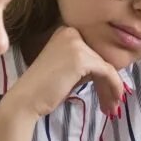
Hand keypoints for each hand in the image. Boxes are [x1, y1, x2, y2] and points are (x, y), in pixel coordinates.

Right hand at [7, 26, 129, 120]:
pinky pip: (108, 73)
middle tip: (112, 104)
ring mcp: (77, 44)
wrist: (26, 99)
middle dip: (109, 84)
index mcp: (67, 32)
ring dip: (111, 89)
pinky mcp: (82, 58)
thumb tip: (111, 71)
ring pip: (106, 67)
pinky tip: (112, 102)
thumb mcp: (68, 70)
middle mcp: (72, 33)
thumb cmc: (45, 89)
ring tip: (111, 108)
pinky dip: (114, 88)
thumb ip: (86, 65)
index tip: (108, 93)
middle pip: (101, 59)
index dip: (104, 74)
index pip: (95, 52)